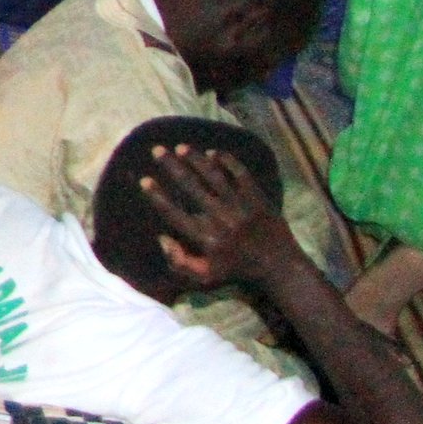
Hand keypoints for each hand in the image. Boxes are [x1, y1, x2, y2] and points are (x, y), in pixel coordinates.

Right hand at [137, 142, 294, 291]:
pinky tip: (214, 153)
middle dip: (171, 165)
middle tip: (157, 150)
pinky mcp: (258, 199)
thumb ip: (179, 261)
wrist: (278, 267)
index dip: (157, 195)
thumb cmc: (236, 270)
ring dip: (196, 159)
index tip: (144, 179)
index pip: (173, 212)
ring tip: (181, 147)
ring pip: (214, 176)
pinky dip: (227, 161)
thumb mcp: (205, 276)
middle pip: (190, 186)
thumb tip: (162, 238)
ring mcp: (240, 207)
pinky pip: (241, 174)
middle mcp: (220, 219)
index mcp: (205, 238)